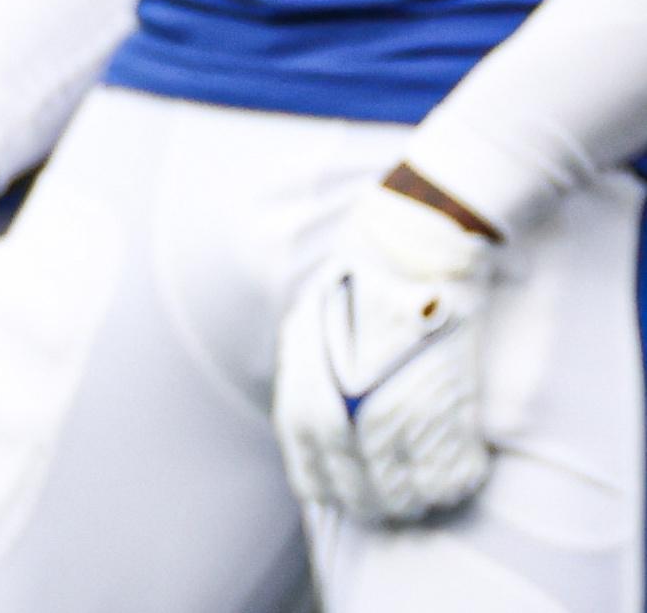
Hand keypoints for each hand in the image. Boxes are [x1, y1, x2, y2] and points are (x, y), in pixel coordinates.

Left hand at [274, 182, 496, 524]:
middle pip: (362, 489)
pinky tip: (453, 480)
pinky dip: (454, 482)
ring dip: (415, 501)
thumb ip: (304, 381)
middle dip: (374, 504)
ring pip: (409, 488)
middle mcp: (350, 411)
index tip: (339, 498)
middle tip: (386, 508)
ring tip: (419, 500)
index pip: (310, 471)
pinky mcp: (449, 404)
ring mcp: (401, 411)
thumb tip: (307, 430)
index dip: (327, 490)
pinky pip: (452, 467)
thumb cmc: (355, 286)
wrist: (412, 251)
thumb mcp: (305, 329)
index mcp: (308, 393)